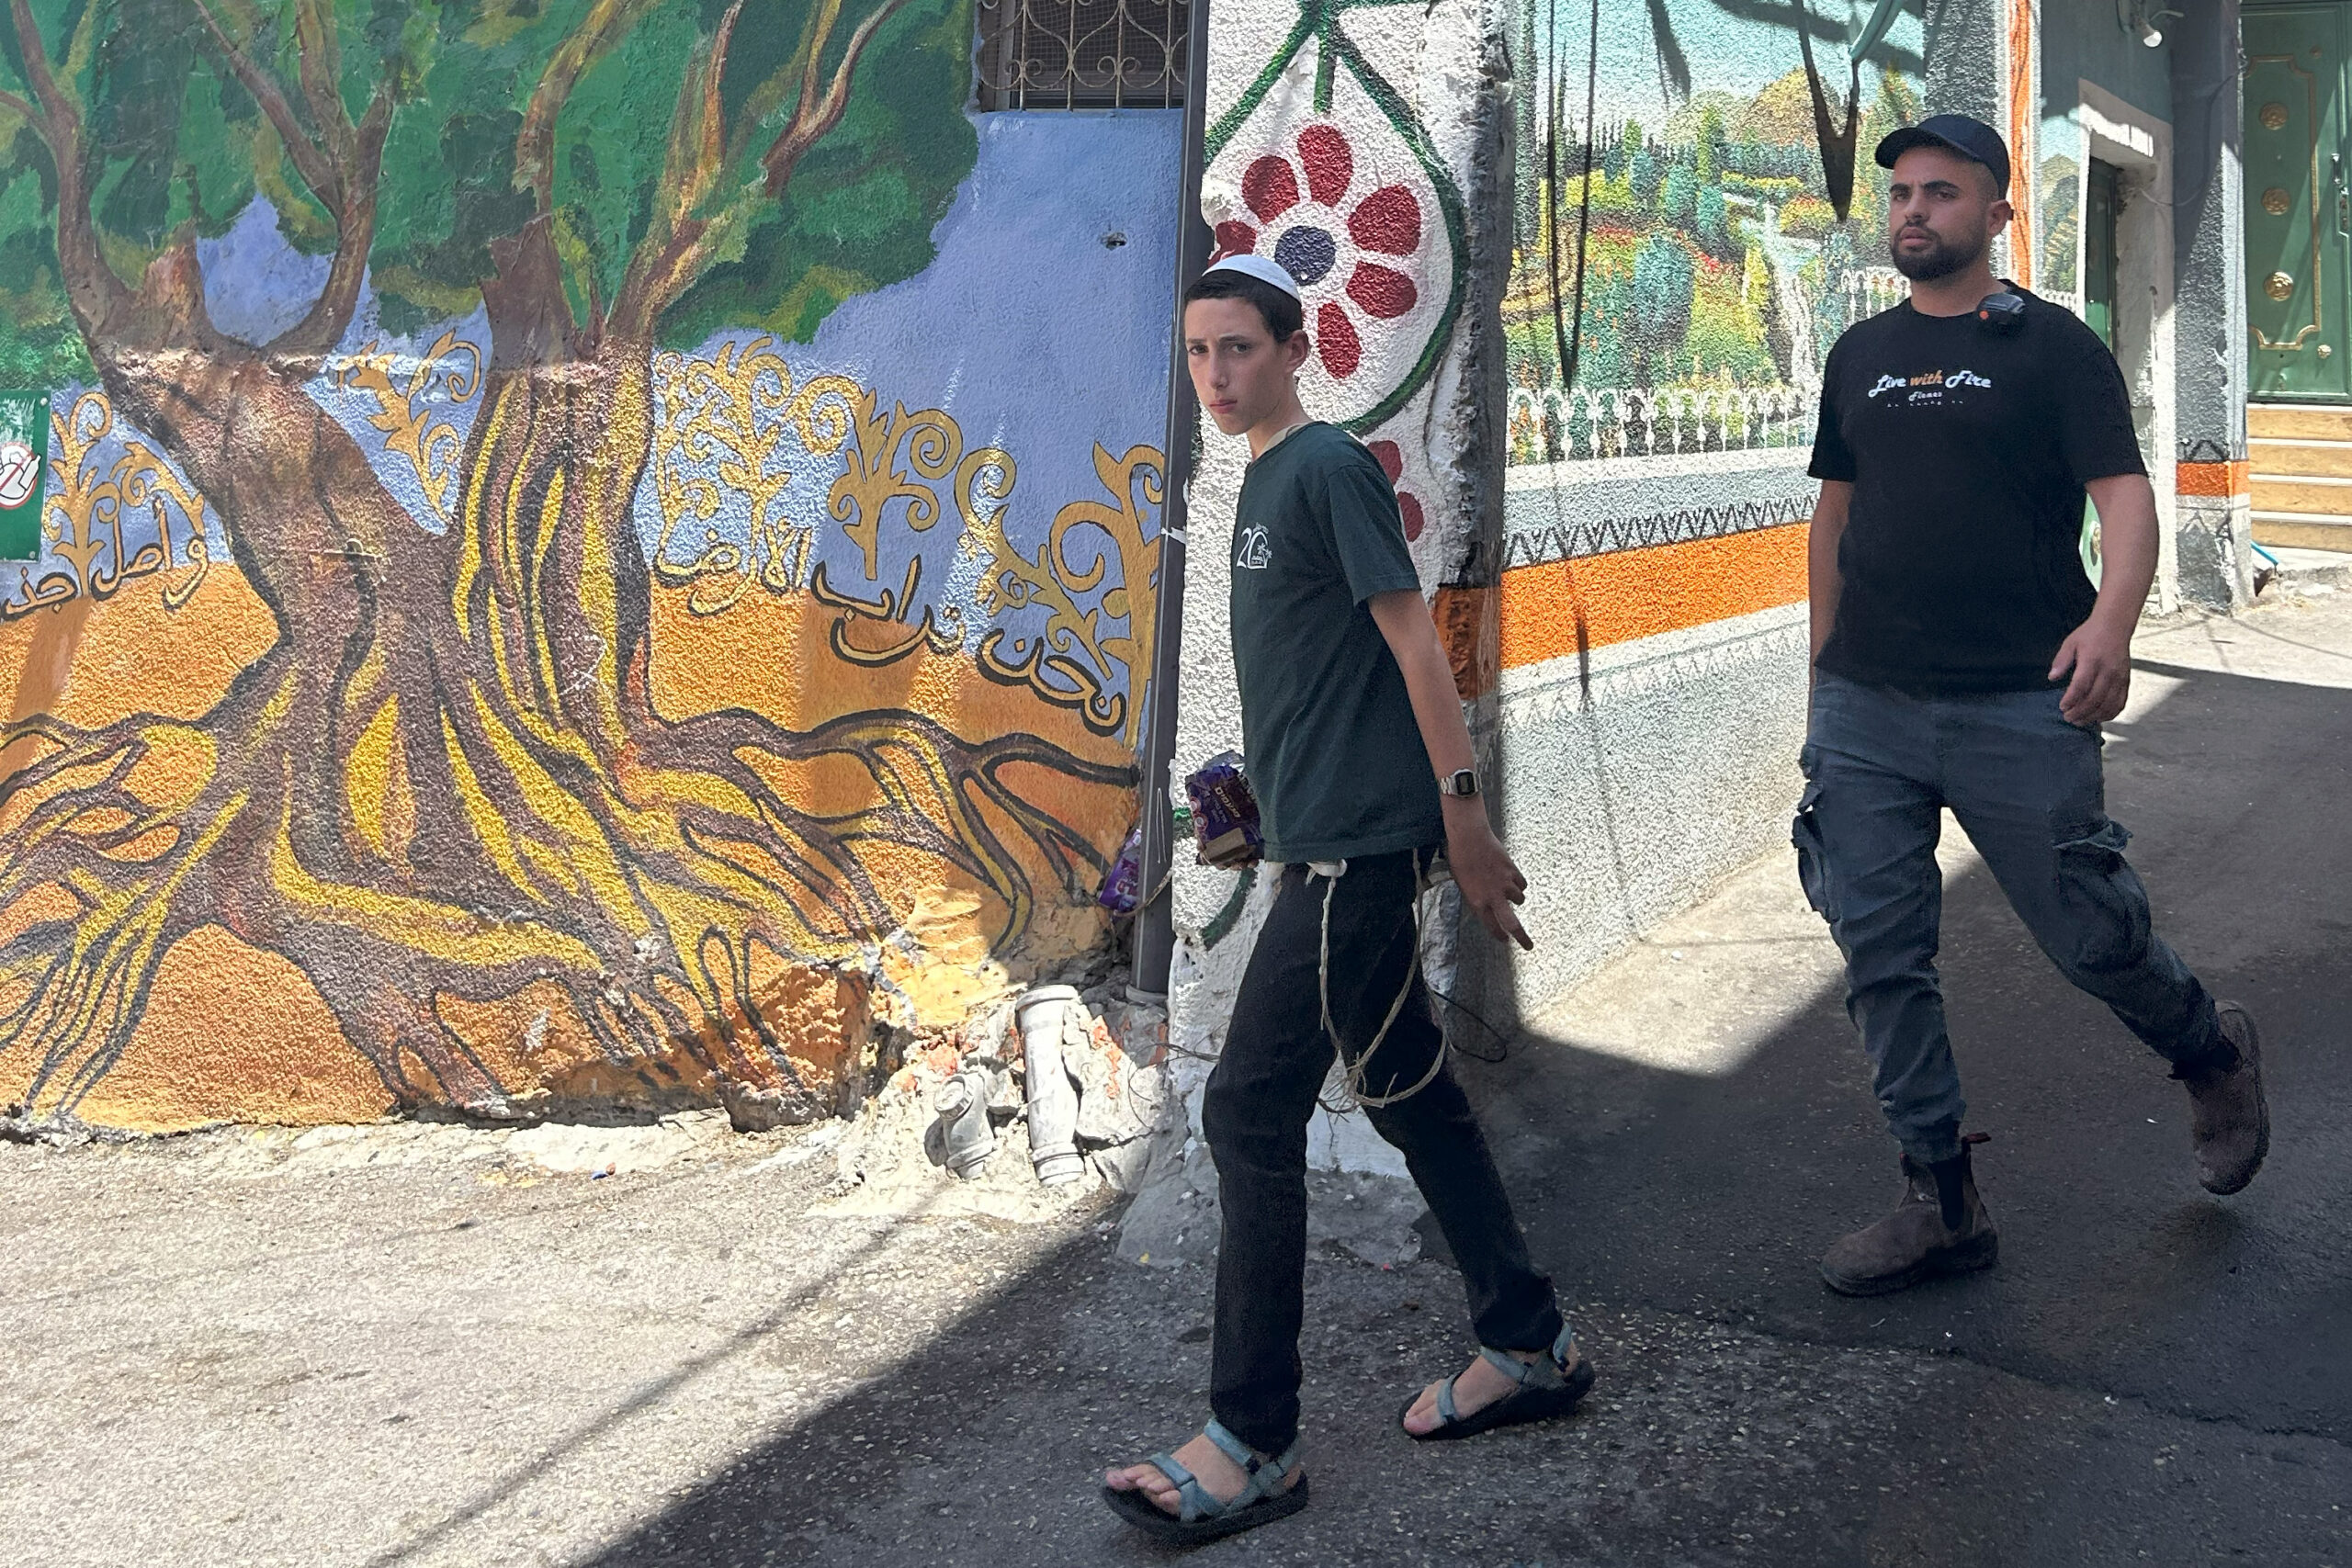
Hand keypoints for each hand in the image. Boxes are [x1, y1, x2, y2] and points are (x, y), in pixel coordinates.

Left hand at [1443, 803, 1532, 950]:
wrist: (1470, 839)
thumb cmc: (1460, 860)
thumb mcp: (1463, 884)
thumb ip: (1476, 898)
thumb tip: (1487, 906)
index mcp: (1477, 902)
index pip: (1491, 926)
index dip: (1499, 935)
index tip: (1505, 940)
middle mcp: (1493, 896)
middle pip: (1513, 924)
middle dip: (1522, 938)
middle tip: (1529, 946)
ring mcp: (1505, 884)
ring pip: (1520, 899)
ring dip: (1516, 898)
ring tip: (1508, 890)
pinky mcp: (1513, 871)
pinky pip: (1521, 883)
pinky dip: (1518, 883)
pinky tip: (1511, 878)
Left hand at [2048, 615, 2132, 724]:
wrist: (2115, 627)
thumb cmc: (2091, 635)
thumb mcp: (2070, 643)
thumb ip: (2061, 661)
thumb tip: (2052, 677)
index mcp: (2093, 660)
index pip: (2082, 685)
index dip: (2071, 699)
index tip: (2062, 707)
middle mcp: (2109, 671)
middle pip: (2095, 698)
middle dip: (2080, 712)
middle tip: (2068, 718)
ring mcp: (2120, 677)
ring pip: (2109, 704)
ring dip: (2093, 716)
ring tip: (2080, 720)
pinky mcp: (2126, 681)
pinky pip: (2120, 703)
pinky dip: (2109, 713)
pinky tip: (2098, 717)